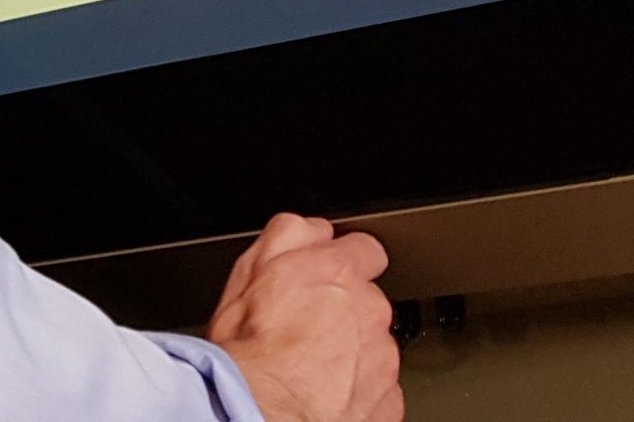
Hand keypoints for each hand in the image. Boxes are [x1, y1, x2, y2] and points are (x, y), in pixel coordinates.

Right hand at [206, 213, 400, 421]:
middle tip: (305, 330)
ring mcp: (382, 360)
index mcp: (339, 273)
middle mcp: (370, 312)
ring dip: (351, 352)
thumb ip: (287, 236)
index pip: (364, 249)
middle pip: (368, 301)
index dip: (342, 262)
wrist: (259, 415)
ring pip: (373, 346)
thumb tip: (312, 229)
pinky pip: (379, 389)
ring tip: (310, 368)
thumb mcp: (247, 274)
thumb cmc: (248, 354)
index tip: (327, 278)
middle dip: (343, 311)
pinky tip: (324, 394)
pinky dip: (358, 391)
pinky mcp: (386, 403)